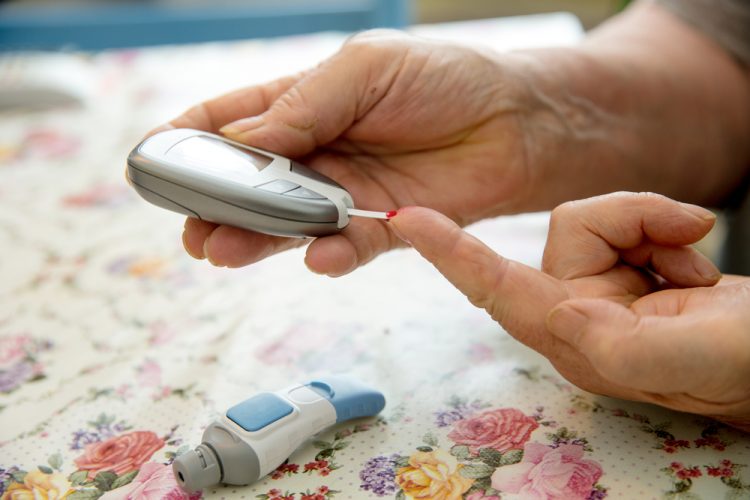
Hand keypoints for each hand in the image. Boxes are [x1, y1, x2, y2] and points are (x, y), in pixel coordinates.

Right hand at [156, 30, 533, 274]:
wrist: (515, 119)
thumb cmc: (444, 77)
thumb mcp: (368, 69)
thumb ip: (306, 104)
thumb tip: (242, 138)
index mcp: (303, 105)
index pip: (231, 123)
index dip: (190, 140)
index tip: (153, 160)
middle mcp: (316, 153)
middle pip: (249, 184)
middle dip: (214, 205)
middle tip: (189, 225)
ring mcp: (345, 193)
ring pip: (286, 223)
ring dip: (254, 239)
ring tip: (222, 250)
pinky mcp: (382, 227)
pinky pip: (346, 247)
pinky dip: (329, 253)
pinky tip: (315, 255)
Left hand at [388, 192, 749, 430]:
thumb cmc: (749, 366)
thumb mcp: (696, 358)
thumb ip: (624, 346)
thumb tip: (559, 313)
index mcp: (579, 341)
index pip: (497, 291)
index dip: (451, 254)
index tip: (407, 218)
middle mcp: (580, 316)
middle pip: (569, 230)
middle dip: (632, 219)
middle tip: (691, 238)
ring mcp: (605, 294)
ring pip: (601, 221)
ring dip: (658, 227)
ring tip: (698, 263)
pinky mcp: (631, 274)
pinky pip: (632, 223)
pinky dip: (670, 229)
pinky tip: (696, 263)